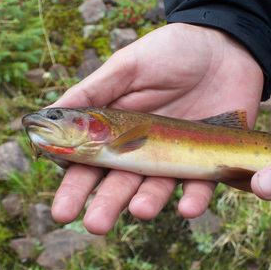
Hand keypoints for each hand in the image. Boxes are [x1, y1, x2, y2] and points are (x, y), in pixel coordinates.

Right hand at [49, 23, 263, 233]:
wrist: (224, 45)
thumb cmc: (171, 51)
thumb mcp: (128, 66)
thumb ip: (93, 91)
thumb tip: (46, 115)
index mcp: (117, 129)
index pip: (91, 164)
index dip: (76, 187)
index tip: (63, 211)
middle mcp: (143, 149)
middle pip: (121, 183)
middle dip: (107, 204)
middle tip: (96, 224)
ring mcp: (175, 157)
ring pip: (158, 188)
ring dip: (148, 202)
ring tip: (139, 211)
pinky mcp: (209, 159)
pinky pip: (202, 185)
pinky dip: (195, 198)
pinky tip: (187, 208)